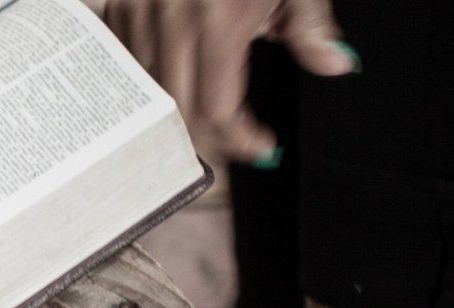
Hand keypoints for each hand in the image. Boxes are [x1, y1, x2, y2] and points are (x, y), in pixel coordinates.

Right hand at [103, 0, 353, 161]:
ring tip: (203, 123)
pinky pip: (125, 60)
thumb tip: (335, 66)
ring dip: (175, 113)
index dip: (238, 139)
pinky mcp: (119, 0)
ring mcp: (138, 10)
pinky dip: (146, 81)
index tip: (260, 147)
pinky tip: (169, 85)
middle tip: (231, 146)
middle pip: (176, 110)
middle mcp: (171, 19)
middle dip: (205, 139)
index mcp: (219, 19)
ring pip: (145, 90)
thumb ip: (311, 26)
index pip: (218, 108)